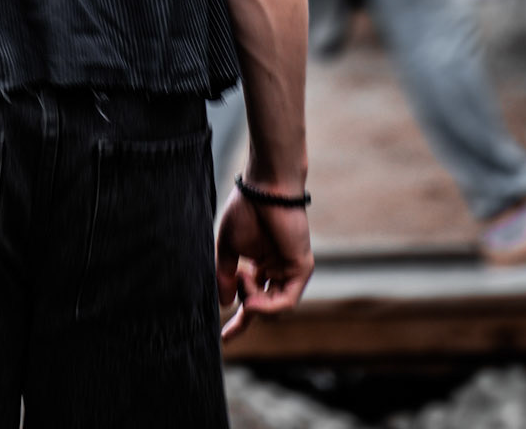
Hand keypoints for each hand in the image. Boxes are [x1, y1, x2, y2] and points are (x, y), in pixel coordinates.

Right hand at [215, 185, 312, 340]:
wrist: (265, 188)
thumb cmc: (245, 209)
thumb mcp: (228, 248)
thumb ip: (227, 277)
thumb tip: (226, 304)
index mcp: (259, 263)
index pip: (250, 297)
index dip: (238, 319)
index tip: (223, 337)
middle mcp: (275, 269)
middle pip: (263, 306)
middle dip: (245, 314)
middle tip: (229, 321)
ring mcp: (289, 270)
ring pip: (274, 306)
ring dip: (253, 303)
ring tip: (241, 281)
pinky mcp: (301, 268)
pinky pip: (287, 301)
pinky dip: (268, 307)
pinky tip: (252, 301)